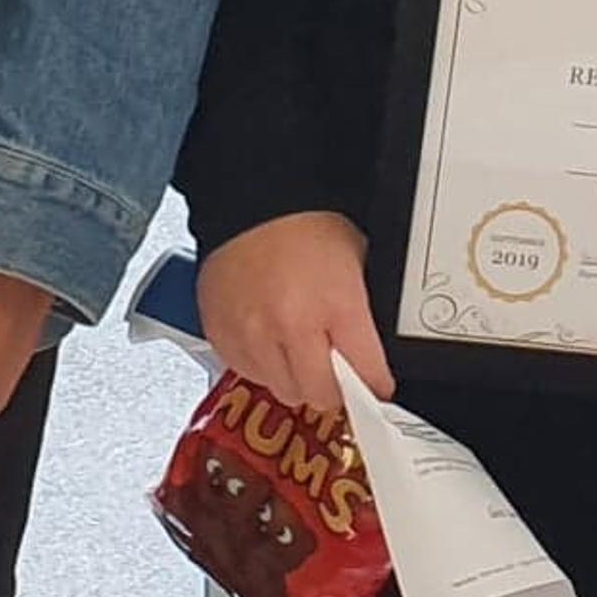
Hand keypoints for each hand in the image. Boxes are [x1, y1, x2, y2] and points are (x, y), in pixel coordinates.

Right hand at [199, 210, 390, 414]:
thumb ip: (362, 312)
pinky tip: (269, 340)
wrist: (253, 201)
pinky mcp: (221, 334)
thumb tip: (367, 349)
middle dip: (334, 389)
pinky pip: (247, 372)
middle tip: (336, 373)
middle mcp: (292, 325)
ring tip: (298, 350)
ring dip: (295, 378)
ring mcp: (253, 333)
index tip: (375, 386)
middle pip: (320, 395)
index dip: (375, 384)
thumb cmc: (306, 223)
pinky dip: (261, 365)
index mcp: (337, 304)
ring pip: (282, 390)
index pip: (366, 373)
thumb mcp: (357, 260)